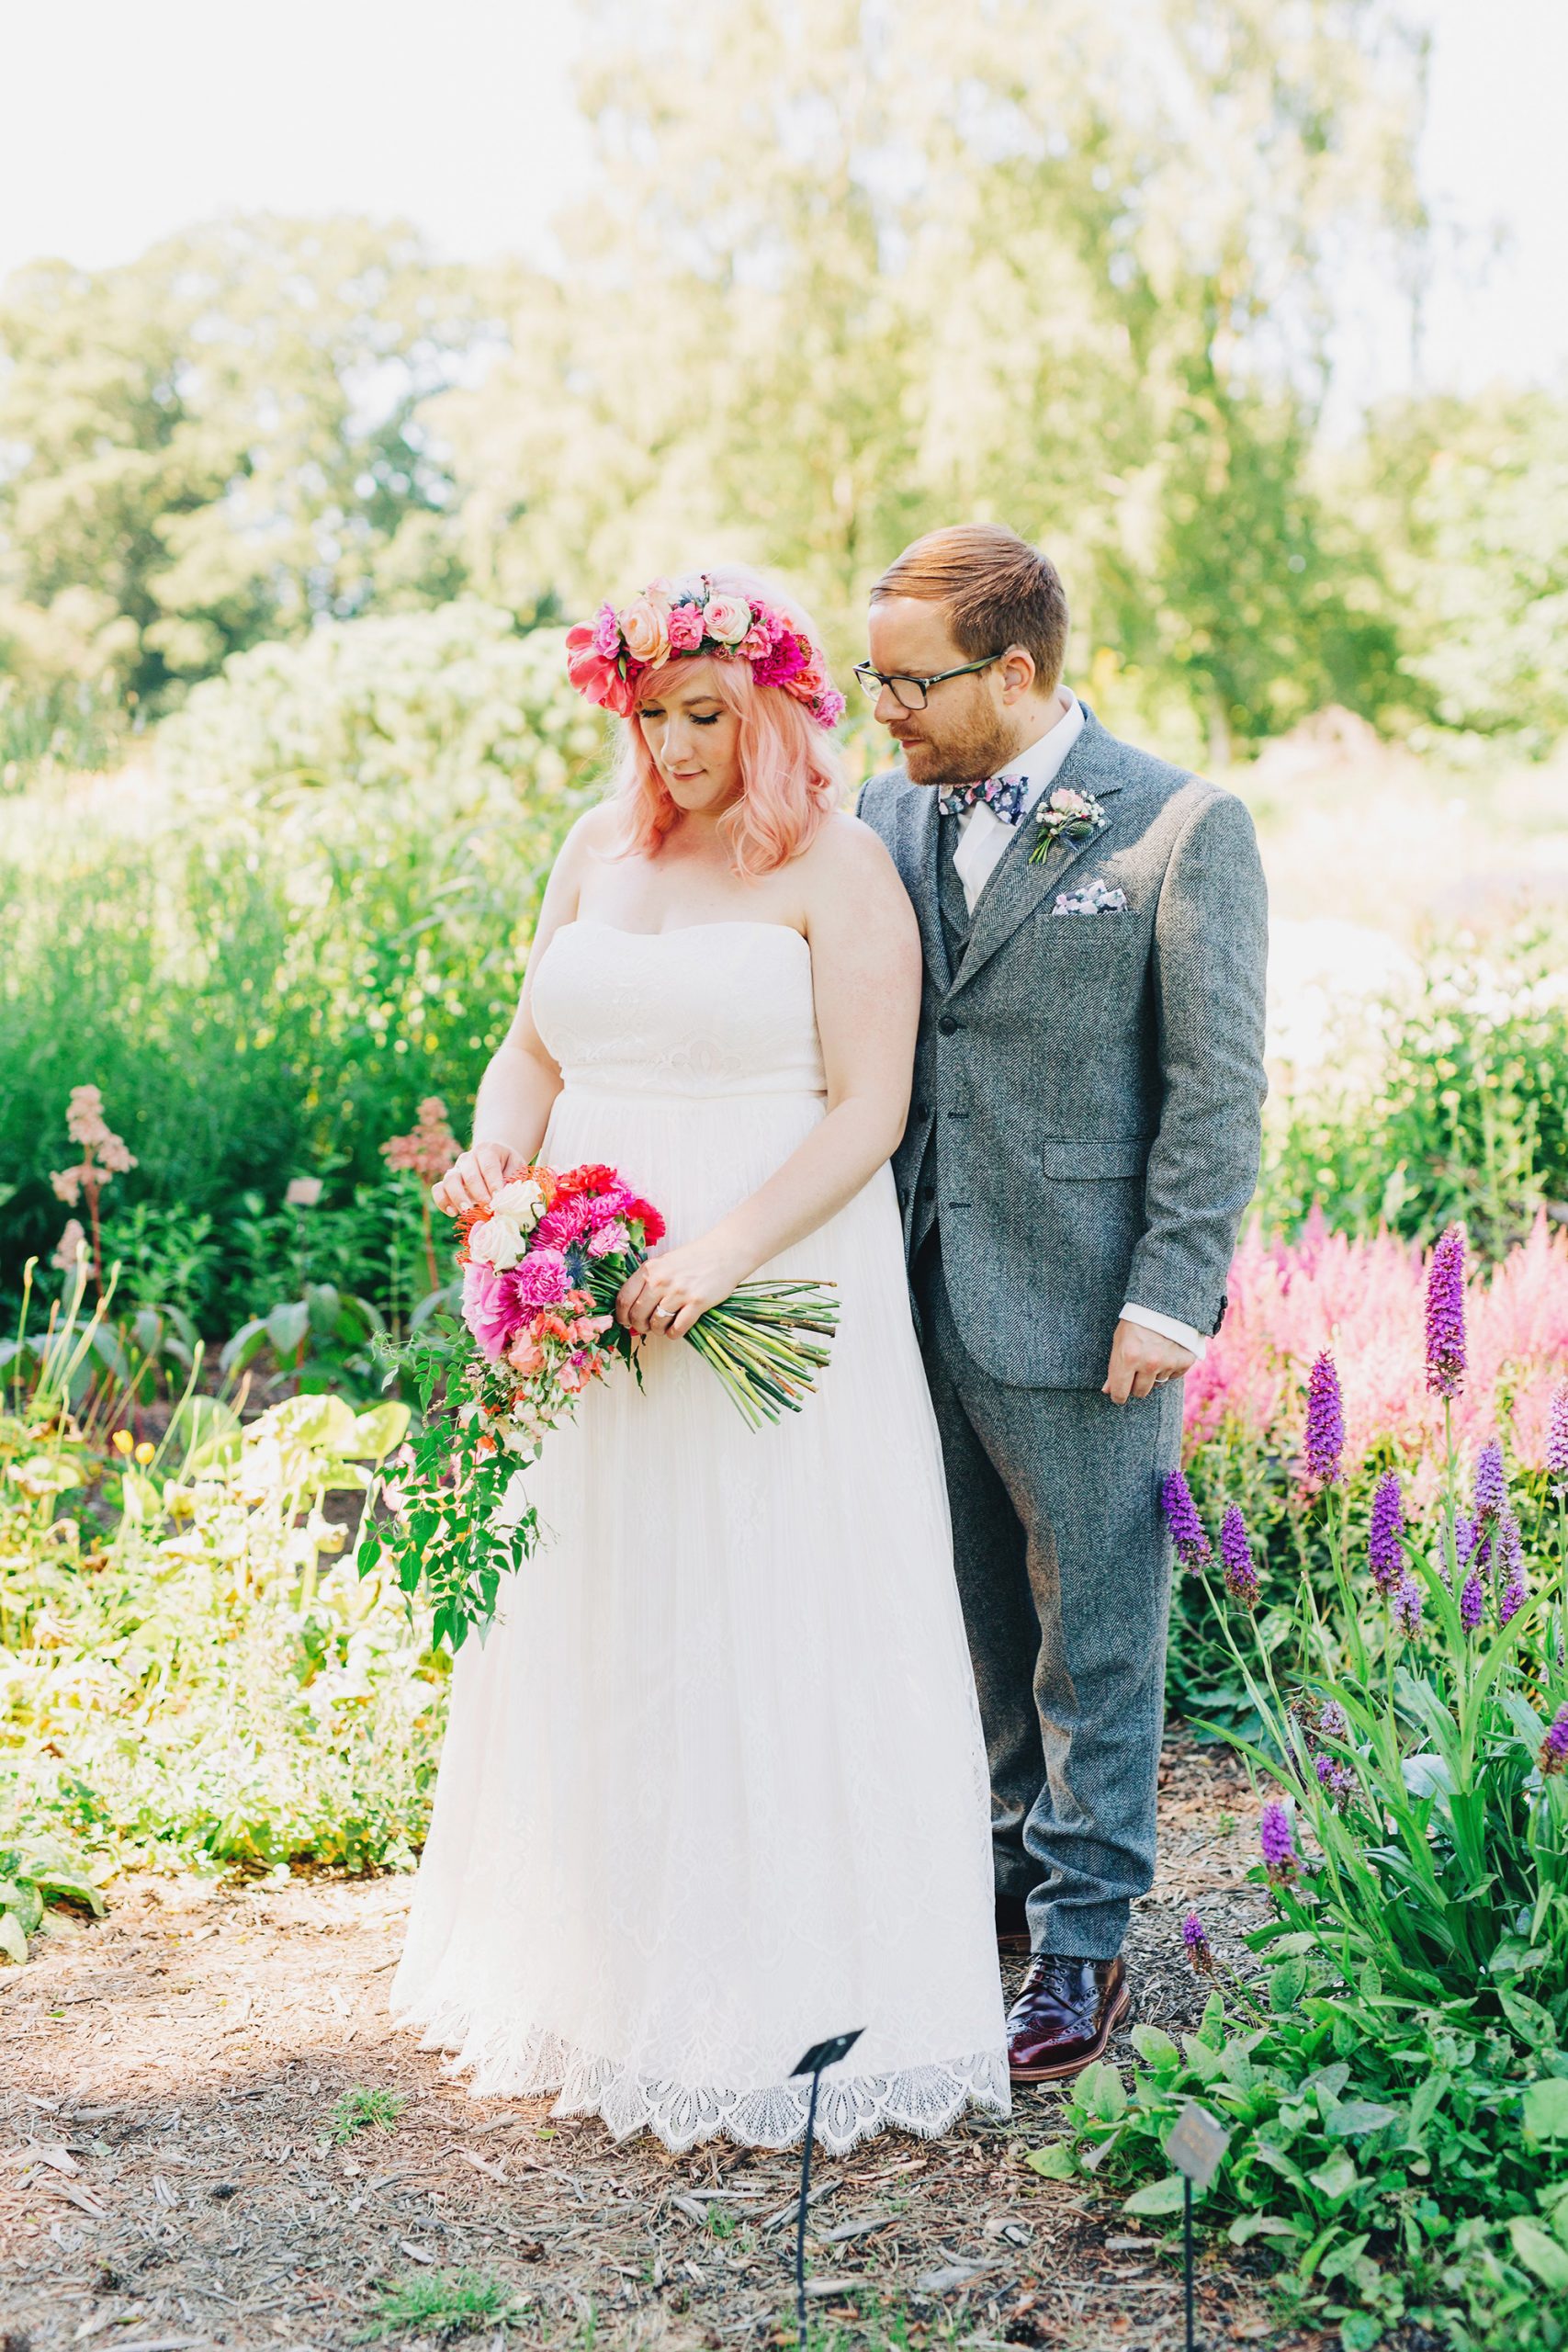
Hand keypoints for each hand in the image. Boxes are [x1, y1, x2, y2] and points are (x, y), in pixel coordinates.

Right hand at [430, 1141, 530, 1218]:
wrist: (496, 1160)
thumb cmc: (508, 1166)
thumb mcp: (516, 1168)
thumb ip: (512, 1181)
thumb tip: (505, 1200)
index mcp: (487, 1150)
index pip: (489, 1167)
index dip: (493, 1184)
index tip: (498, 1198)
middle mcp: (468, 1158)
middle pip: (469, 1175)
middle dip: (479, 1194)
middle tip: (488, 1208)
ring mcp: (456, 1169)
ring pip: (450, 1180)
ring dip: (458, 1197)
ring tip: (468, 1211)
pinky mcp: (447, 1182)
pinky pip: (438, 1189)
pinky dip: (443, 1201)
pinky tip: (453, 1213)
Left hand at [615, 1231, 750, 1341]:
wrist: (723, 1253)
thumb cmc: (693, 1259)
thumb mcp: (663, 1263)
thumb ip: (647, 1281)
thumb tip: (632, 1308)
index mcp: (649, 1270)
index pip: (624, 1299)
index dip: (622, 1316)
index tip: (626, 1322)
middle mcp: (660, 1281)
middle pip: (638, 1315)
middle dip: (640, 1326)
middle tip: (646, 1327)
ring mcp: (678, 1292)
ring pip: (657, 1323)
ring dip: (658, 1330)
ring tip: (663, 1327)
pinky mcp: (696, 1302)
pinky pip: (677, 1328)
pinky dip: (674, 1334)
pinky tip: (675, 1330)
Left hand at [1102, 1318, 1194, 1404]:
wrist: (1166, 1304)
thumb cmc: (1137, 1321)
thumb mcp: (1120, 1340)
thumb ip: (1114, 1367)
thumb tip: (1108, 1390)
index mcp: (1129, 1357)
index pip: (1120, 1392)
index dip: (1118, 1396)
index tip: (1118, 1395)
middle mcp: (1149, 1362)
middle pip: (1140, 1392)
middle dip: (1135, 1384)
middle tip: (1136, 1369)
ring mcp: (1169, 1363)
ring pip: (1157, 1383)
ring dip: (1154, 1373)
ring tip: (1153, 1353)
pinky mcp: (1185, 1361)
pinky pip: (1174, 1376)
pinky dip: (1169, 1368)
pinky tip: (1166, 1352)